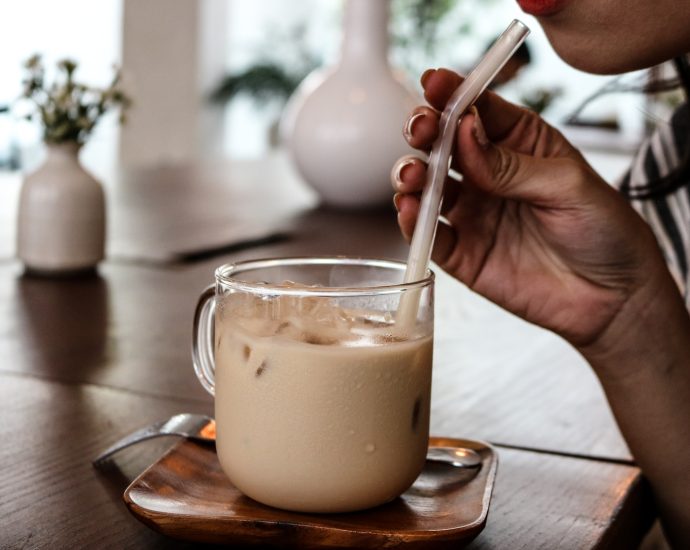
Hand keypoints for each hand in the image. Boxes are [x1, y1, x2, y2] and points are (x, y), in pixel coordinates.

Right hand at [393, 68, 666, 348]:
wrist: (611, 298)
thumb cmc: (604, 230)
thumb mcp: (568, 186)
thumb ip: (511, 164)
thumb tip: (465, 133)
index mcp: (519, 144)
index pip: (479, 110)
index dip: (454, 94)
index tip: (434, 83)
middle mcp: (488, 175)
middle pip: (443, 144)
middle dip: (425, 131)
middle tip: (420, 129)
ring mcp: (472, 213)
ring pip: (427, 186)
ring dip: (412, 174)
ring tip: (414, 176)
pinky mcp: (462, 253)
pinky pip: (428, 235)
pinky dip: (412, 221)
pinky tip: (410, 209)